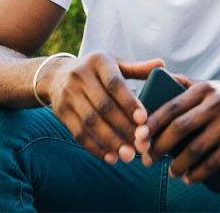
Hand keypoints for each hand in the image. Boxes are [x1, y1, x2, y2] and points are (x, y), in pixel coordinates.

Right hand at [42, 52, 163, 163]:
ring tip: (128, 155)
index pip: (115, 83)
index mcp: (99, 62)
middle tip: (141, 145)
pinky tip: (110, 157)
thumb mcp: (115, 64)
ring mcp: (68, 94)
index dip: (129, 102)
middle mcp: (80, 76)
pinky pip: (78, 133)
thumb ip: (138, 68)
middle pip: (104, 106)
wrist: (57, 75)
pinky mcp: (61, 112)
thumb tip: (162, 66)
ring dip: (110, 141)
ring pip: (90, 122)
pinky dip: (95, 147)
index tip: (144, 119)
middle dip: (124, 128)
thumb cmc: (97, 71)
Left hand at [134, 76, 219, 184]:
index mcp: (205, 89)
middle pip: (180, 128)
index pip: (172, 106)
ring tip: (171, 171)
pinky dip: (197, 173)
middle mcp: (218, 103)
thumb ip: (184, 83)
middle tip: (147, 159)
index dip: (152, 123)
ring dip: (178, 165)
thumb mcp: (209, 87)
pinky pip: (213, 162)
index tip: (138, 136)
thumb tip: (154, 77)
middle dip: (159, 146)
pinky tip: (188, 178)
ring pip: (195, 149)